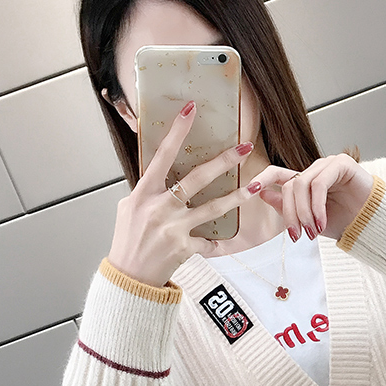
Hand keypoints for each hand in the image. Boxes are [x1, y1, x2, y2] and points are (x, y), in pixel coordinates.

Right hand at [108, 102, 270, 287]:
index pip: (162, 155)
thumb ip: (148, 190)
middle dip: (223, 160)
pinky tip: (224, 242)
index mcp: (144, 193)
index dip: (177, 131)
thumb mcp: (129, 208)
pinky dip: (216, 243)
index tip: (191, 109)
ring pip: (213, 208)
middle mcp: (160, 207)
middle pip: (197, 178)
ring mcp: (174, 228)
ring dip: (238, 196)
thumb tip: (160, 171)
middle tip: (243, 146)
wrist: (129, 276)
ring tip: (256, 185)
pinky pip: (209, 242)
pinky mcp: (185, 247)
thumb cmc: (128, 240)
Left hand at [256, 154, 373, 241]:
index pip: (278, 174)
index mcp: (305, 181)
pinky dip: (317, 206)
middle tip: (297, 235)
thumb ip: (288, 206)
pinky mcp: (341, 163)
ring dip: (304, 212)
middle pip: (289, 186)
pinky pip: (319, 183)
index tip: (250, 189)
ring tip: (312, 232)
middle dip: (290, 214)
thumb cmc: (345, 221)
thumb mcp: (310, 220)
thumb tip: (263, 194)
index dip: (263, 178)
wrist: (371, 224)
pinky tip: (322, 222)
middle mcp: (314, 170)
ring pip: (302, 185)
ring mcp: (327, 165)